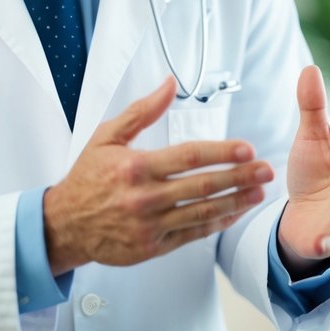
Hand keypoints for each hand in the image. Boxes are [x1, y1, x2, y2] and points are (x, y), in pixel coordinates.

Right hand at [43, 78, 274, 274]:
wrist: (64, 225)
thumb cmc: (87, 178)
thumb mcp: (106, 137)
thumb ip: (142, 111)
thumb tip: (168, 84)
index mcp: (136, 167)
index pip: (188, 157)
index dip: (221, 152)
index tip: (246, 148)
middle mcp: (145, 197)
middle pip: (202, 186)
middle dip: (239, 177)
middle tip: (265, 170)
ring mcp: (150, 225)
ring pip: (201, 213)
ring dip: (235, 202)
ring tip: (259, 192)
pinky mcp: (152, 247)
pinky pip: (192, 234)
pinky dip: (216, 224)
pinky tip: (234, 213)